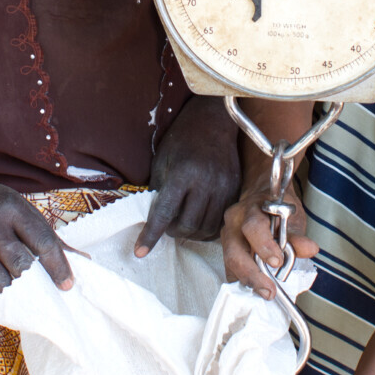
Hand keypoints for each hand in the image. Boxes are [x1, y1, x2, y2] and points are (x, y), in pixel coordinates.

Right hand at [0, 175, 72, 307]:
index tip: (67, 285)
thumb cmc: (0, 209)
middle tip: (48, 299)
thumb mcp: (26, 213)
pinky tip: (2, 305)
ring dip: (14, 297)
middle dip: (36, 285)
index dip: (58, 266)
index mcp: (14, 209)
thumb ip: (51, 238)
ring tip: (27, 304)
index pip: (42, 240)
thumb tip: (84, 261)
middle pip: (19, 262)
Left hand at [135, 96, 240, 254]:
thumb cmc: (182, 140)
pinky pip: (220, 222)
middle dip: (172, 232)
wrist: (213, 122)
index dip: (151, 235)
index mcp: (183, 173)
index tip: (140, 252)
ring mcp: (223, 187)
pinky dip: (206, 228)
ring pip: (205, 228)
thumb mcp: (161, 161)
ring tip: (181, 223)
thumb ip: (158, 191)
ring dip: (190, 233)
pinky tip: (198, 220)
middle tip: (166, 225)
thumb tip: (153, 219)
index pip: (165, 213)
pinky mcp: (235, 190)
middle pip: (187, 225)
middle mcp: (206, 182)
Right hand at [221, 177, 319, 298]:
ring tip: (265, 292)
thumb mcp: (291, 217)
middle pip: (234, 251)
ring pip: (230, 263)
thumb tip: (310, 249)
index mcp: (252, 210)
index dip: (264, 246)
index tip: (278, 261)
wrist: (261, 197)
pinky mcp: (226, 249)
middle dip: (251, 274)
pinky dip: (243, 280)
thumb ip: (297, 235)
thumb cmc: (277, 208)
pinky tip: (255, 288)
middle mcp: (234, 222)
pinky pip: (230, 269)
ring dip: (247, 281)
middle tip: (268, 291)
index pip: (254, 227)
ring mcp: (227, 236)